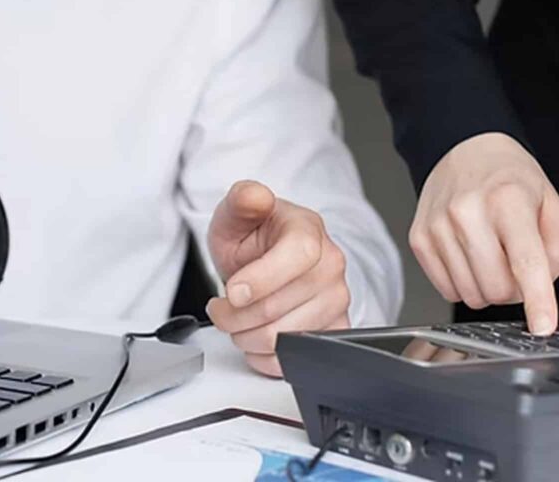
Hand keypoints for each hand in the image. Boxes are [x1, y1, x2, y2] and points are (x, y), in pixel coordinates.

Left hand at [206, 181, 350, 376]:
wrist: (268, 259)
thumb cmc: (254, 238)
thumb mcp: (236, 215)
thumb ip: (242, 201)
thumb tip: (254, 195)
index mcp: (309, 230)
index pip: (297, 257)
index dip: (259, 281)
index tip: (232, 291)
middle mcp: (331, 265)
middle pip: (278, 309)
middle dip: (235, 316)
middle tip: (222, 306)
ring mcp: (336, 300)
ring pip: (282, 340)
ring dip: (246, 337)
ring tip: (238, 319)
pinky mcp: (335, 331)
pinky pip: (294, 362)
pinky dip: (263, 356)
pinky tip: (256, 335)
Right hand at [409, 133, 558, 334]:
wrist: (464, 150)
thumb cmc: (509, 179)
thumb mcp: (551, 204)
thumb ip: (558, 250)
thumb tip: (543, 290)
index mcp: (507, 199)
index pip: (526, 261)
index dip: (537, 300)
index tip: (543, 326)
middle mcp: (468, 212)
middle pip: (498, 288)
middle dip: (513, 289)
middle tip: (514, 263)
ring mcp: (438, 226)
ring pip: (471, 294)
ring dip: (487, 288)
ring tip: (491, 256)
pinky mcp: (419, 239)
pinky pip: (446, 289)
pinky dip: (464, 283)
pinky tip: (469, 257)